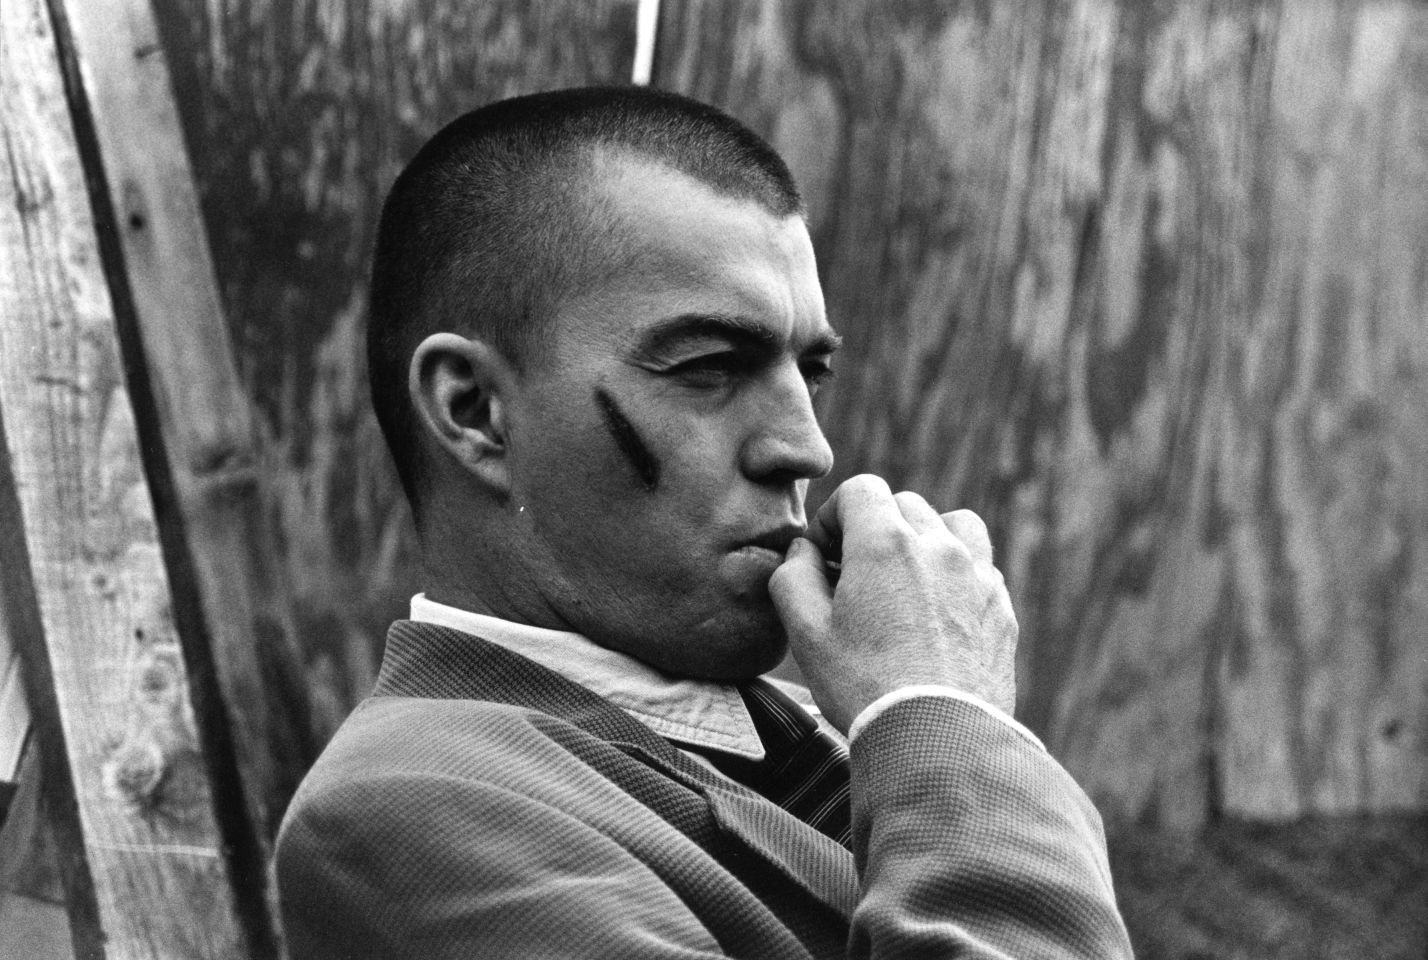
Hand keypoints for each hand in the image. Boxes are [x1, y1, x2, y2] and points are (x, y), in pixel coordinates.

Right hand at [768, 474, 1016, 733]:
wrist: (939, 739)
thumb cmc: (863, 686)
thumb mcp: (805, 632)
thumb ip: (793, 576)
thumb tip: (804, 551)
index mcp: (884, 542)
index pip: (861, 489)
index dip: (834, 516)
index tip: (825, 554)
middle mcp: (937, 544)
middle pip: (904, 505)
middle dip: (875, 529)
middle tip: (855, 576)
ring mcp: (976, 574)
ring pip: (952, 526)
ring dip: (926, 540)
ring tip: (906, 581)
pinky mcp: (1000, 608)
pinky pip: (979, 568)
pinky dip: (956, 576)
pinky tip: (937, 616)